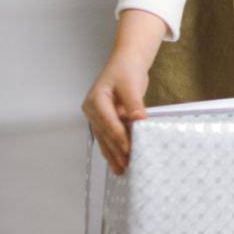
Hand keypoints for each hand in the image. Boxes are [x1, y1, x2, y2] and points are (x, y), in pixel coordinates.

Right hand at [81, 51, 149, 175]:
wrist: (126, 63)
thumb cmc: (126, 70)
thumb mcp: (131, 84)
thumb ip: (134, 103)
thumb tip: (140, 120)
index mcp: (96, 100)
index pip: (108, 122)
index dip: (119, 137)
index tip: (129, 149)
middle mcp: (93, 110)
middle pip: (105, 133)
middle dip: (116, 150)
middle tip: (127, 165)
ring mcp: (98, 116)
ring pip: (105, 139)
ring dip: (113, 154)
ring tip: (121, 170)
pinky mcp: (106, 120)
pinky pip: (108, 137)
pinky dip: (114, 149)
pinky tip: (119, 161)